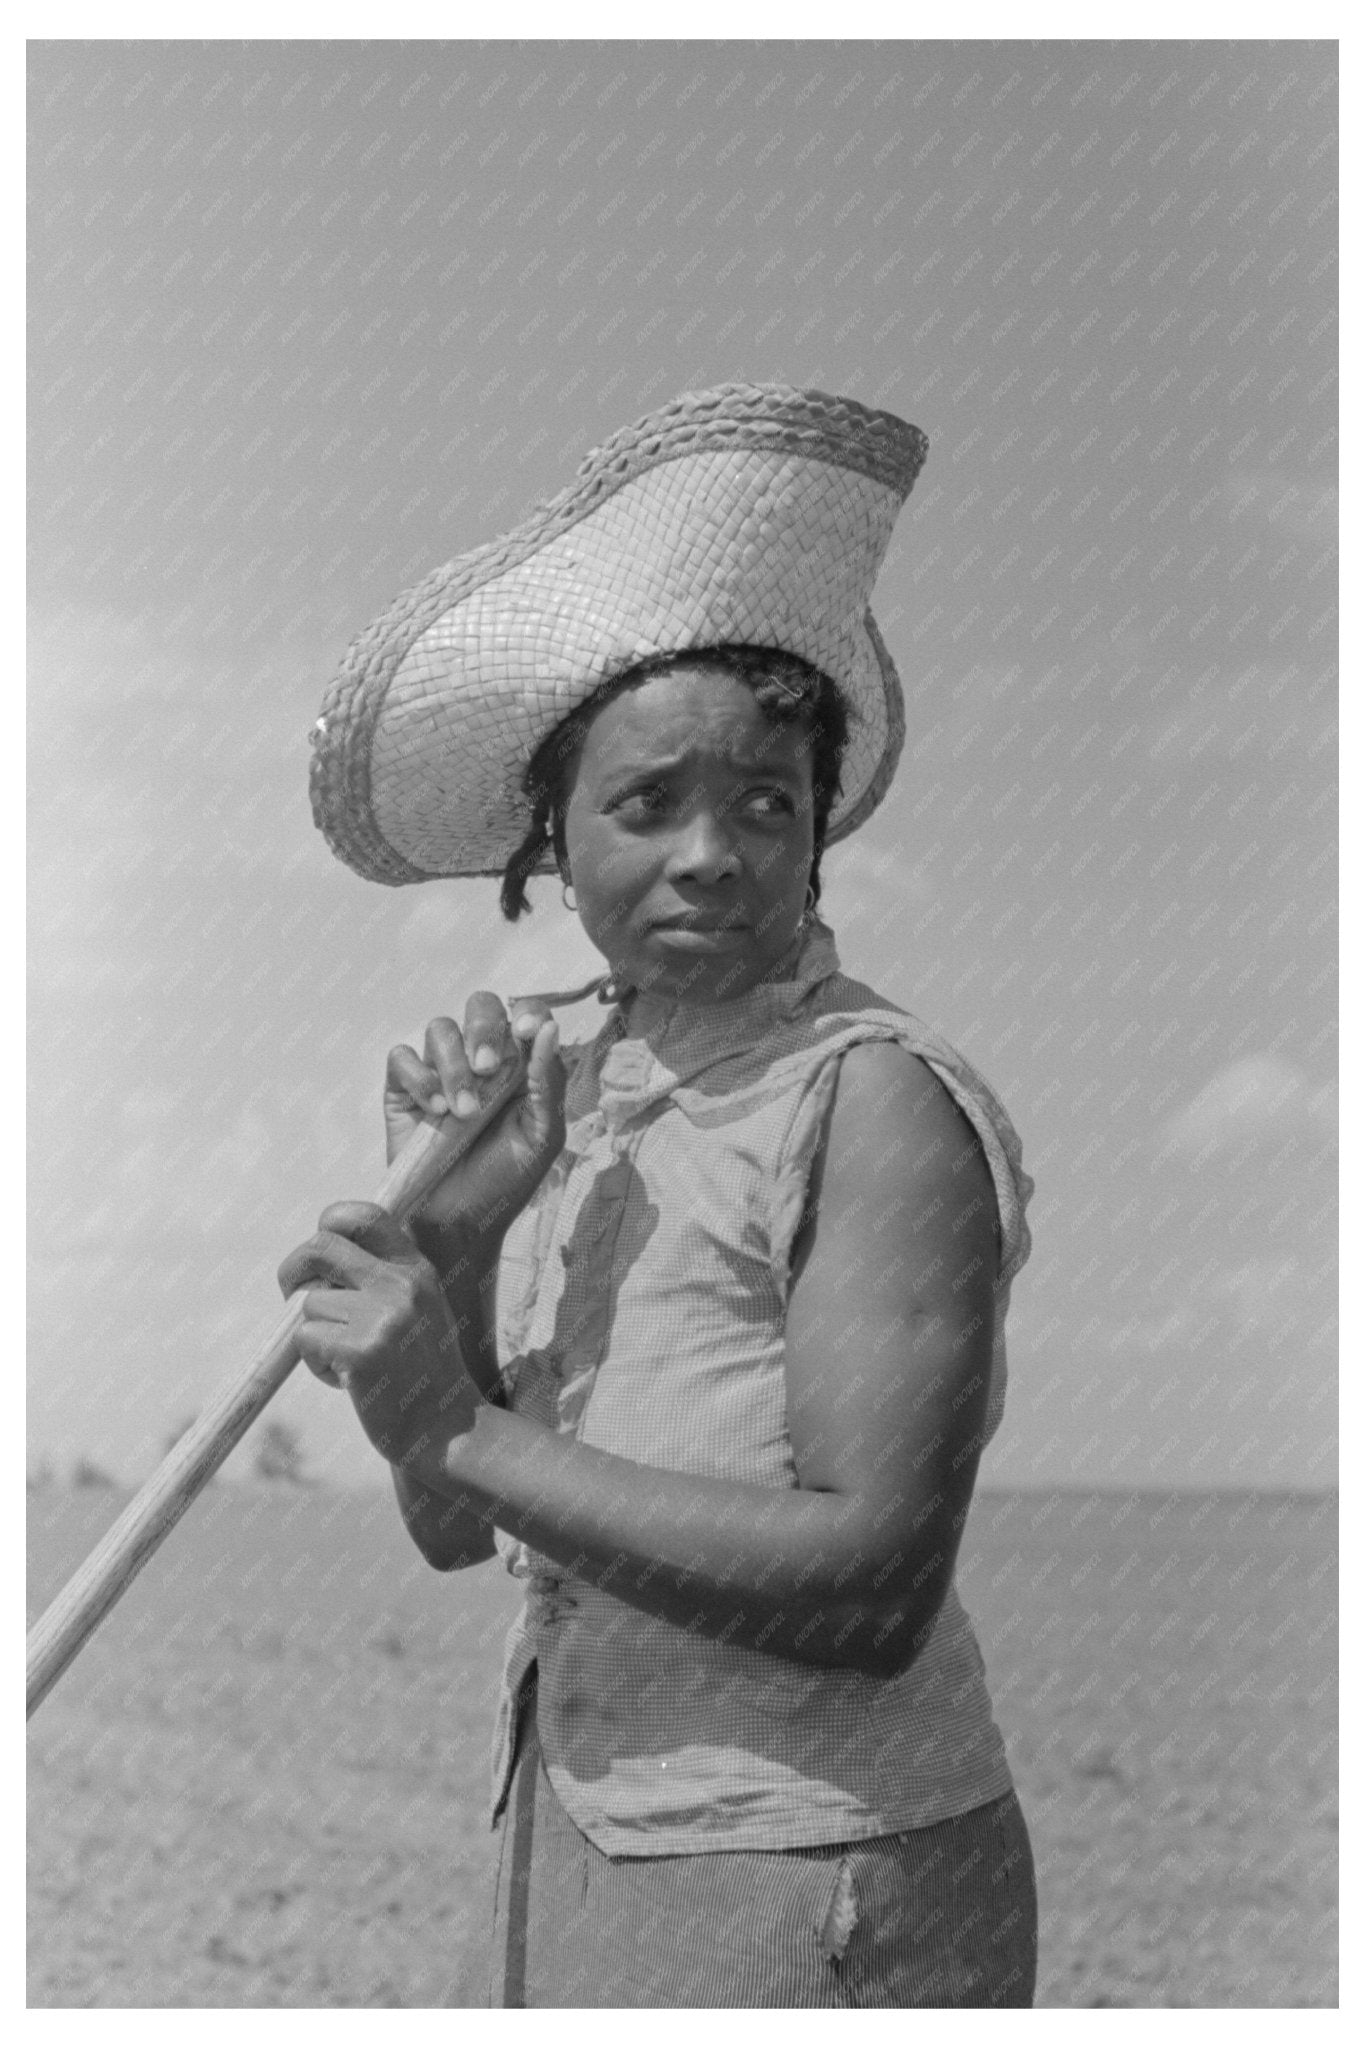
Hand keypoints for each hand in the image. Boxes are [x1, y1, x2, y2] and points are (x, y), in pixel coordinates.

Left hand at [278, 1204, 481, 1466]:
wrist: (449, 1432)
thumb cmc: (425, 1375)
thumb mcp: (422, 1311)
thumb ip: (384, 1280)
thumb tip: (319, 1257)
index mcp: (417, 1270)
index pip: (363, 1216)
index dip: (328, 1224)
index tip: (320, 1254)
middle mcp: (401, 1285)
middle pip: (319, 1247)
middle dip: (293, 1269)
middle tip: (290, 1293)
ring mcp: (382, 1317)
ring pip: (309, 1304)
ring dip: (314, 1335)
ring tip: (347, 1362)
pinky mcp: (360, 1352)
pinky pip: (305, 1340)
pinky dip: (315, 1363)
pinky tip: (346, 1381)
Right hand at [385, 993, 565, 1238]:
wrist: (458, 1223)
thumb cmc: (506, 1181)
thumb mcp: (542, 1136)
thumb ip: (548, 1082)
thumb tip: (548, 1029)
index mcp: (521, 1065)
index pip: (525, 1015)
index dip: (527, 1011)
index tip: (527, 1030)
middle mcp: (480, 1060)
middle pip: (480, 1006)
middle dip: (484, 1029)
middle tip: (487, 1068)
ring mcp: (440, 1071)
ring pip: (440, 1029)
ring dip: (453, 1066)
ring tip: (463, 1113)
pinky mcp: (404, 1088)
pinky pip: (402, 1057)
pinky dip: (419, 1078)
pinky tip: (434, 1112)